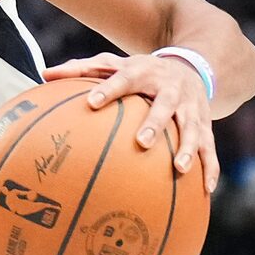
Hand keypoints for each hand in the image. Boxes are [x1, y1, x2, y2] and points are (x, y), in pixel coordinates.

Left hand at [48, 52, 217, 193]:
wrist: (192, 66)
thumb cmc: (142, 72)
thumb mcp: (117, 64)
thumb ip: (83, 69)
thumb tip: (45, 74)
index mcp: (146, 73)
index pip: (125, 79)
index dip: (109, 89)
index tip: (92, 103)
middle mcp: (172, 90)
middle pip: (165, 106)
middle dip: (155, 123)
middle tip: (142, 143)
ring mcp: (192, 108)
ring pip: (193, 128)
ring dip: (189, 148)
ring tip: (180, 169)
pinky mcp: (206, 125)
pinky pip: (210, 148)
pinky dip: (210, 167)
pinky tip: (205, 190)